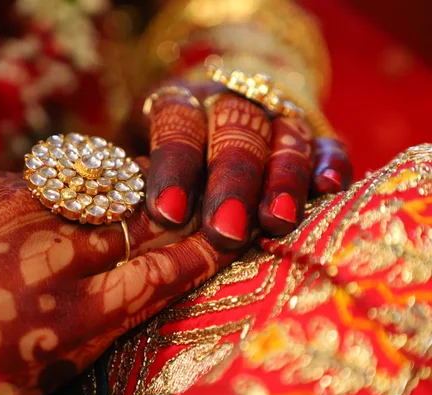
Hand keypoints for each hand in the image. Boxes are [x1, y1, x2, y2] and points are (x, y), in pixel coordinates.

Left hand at [0, 168, 233, 394]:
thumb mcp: (50, 371)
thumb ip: (102, 328)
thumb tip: (143, 293)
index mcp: (73, 316)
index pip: (158, 273)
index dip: (197, 253)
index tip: (224, 237)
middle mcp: (57, 258)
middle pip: (139, 222)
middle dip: (172, 212)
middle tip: (194, 203)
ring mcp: (28, 214)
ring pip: (106, 187)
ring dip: (131, 190)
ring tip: (144, 191)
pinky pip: (59, 176)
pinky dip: (78, 185)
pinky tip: (76, 194)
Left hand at [144, 81, 352, 249]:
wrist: (214, 113)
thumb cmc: (167, 156)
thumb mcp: (141, 156)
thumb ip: (138, 181)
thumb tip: (128, 228)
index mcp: (180, 101)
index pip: (177, 121)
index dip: (174, 165)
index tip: (168, 212)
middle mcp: (229, 102)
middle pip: (235, 130)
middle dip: (232, 181)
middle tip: (226, 230)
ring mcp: (273, 115)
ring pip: (283, 136)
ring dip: (281, 178)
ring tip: (277, 220)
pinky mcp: (311, 133)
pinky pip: (326, 143)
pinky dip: (329, 163)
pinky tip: (328, 188)